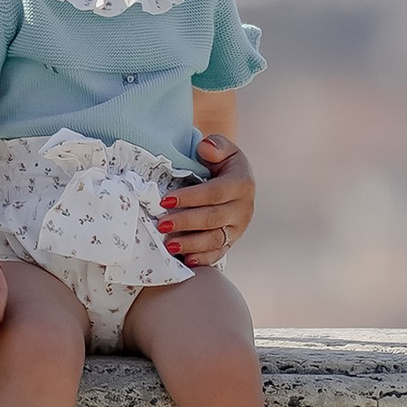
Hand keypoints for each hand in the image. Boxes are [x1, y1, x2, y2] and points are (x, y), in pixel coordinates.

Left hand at [160, 137, 252, 266]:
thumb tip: (206, 149)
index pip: (215, 192)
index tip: (166, 200)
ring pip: (215, 239)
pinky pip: (218, 253)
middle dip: (186, 222)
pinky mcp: (232, 241)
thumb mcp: (222, 149)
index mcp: (242, 183)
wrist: (232, 180)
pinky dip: (203, 259)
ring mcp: (238, 228)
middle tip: (161, 225)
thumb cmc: (221, 163)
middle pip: (213, 218)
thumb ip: (216, 145)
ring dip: (191, 244)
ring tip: (169, 245)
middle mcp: (244, 208)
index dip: (190, 197)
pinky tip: (186, 261)